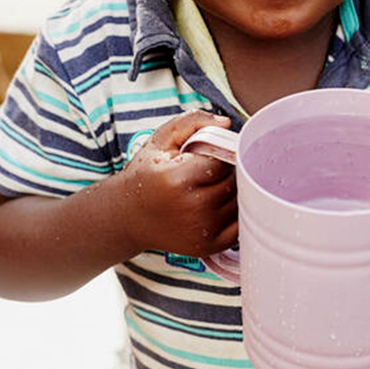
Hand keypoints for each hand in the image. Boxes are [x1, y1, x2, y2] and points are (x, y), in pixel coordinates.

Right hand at [119, 111, 237, 256]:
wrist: (129, 217)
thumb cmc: (147, 174)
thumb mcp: (161, 140)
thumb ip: (192, 122)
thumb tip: (226, 124)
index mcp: (178, 179)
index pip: (222, 160)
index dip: (220, 154)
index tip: (211, 154)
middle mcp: (192, 208)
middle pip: (233, 182)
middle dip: (228, 172)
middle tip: (214, 169)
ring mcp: (202, 230)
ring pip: (239, 202)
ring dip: (234, 192)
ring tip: (214, 186)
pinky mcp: (209, 246)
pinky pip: (240, 224)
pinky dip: (236, 213)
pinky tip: (221, 204)